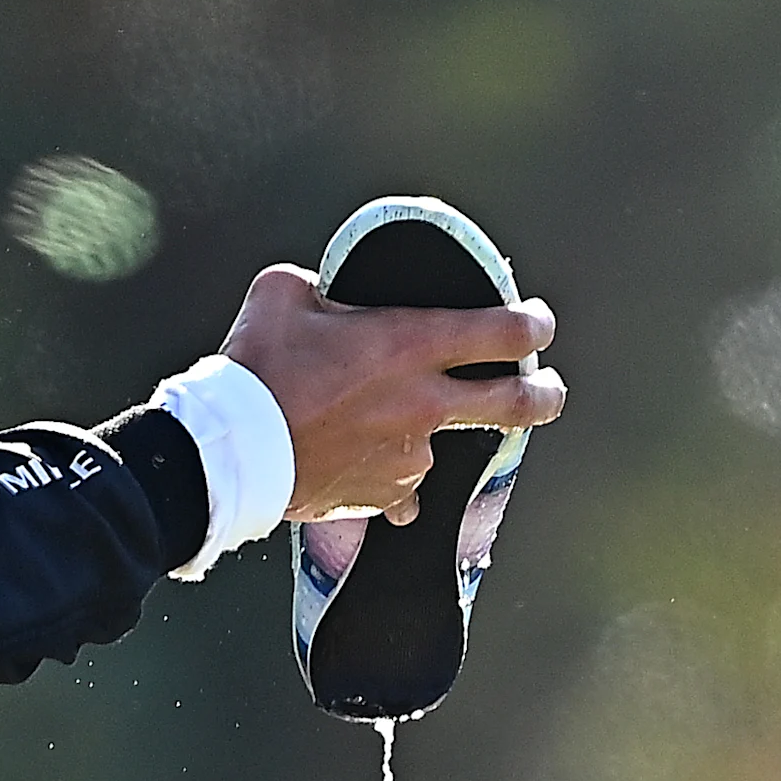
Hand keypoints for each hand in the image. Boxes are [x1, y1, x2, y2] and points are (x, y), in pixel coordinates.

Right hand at [218, 266, 563, 522]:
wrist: (229, 451)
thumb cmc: (254, 368)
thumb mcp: (282, 294)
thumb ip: (321, 284)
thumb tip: (326, 289)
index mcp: (411, 343)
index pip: (505, 332)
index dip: (533, 324)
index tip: (537, 324)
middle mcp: (425, 403)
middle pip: (519, 403)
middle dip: (546, 394)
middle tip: (550, 390)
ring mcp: (410, 456)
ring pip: (446, 448)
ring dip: (430, 438)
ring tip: (395, 432)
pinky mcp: (383, 496)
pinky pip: (402, 492)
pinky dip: (393, 483)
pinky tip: (373, 474)